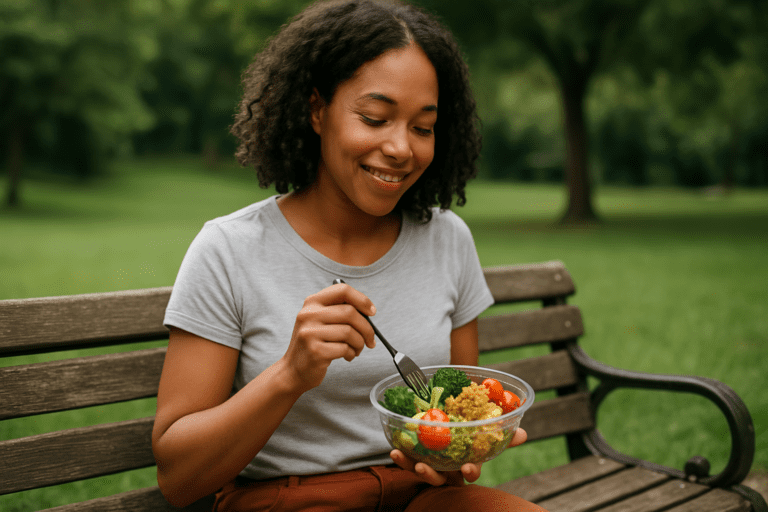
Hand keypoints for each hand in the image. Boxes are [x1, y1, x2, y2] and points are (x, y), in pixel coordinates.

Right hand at [281, 282, 375, 391]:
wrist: (293, 370)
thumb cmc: (315, 343)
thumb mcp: (320, 320)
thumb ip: (339, 311)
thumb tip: (369, 311)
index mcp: (312, 302)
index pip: (342, 290)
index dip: (362, 300)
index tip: (372, 312)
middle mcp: (308, 314)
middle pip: (350, 312)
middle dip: (367, 328)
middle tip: (370, 339)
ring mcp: (310, 333)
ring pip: (349, 332)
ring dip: (359, 344)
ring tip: (356, 349)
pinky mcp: (315, 351)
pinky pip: (345, 349)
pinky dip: (351, 354)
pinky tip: (346, 356)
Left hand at [389, 428, 528, 485]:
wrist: (446, 412)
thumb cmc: (468, 425)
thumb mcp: (484, 425)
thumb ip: (501, 431)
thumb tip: (523, 432)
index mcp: (467, 460)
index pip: (471, 470)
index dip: (471, 471)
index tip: (468, 467)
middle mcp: (449, 466)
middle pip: (443, 478)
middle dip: (434, 476)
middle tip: (424, 469)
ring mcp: (432, 463)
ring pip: (423, 473)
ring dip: (415, 469)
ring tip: (410, 463)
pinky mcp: (415, 456)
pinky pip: (407, 460)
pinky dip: (401, 457)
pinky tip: (395, 450)